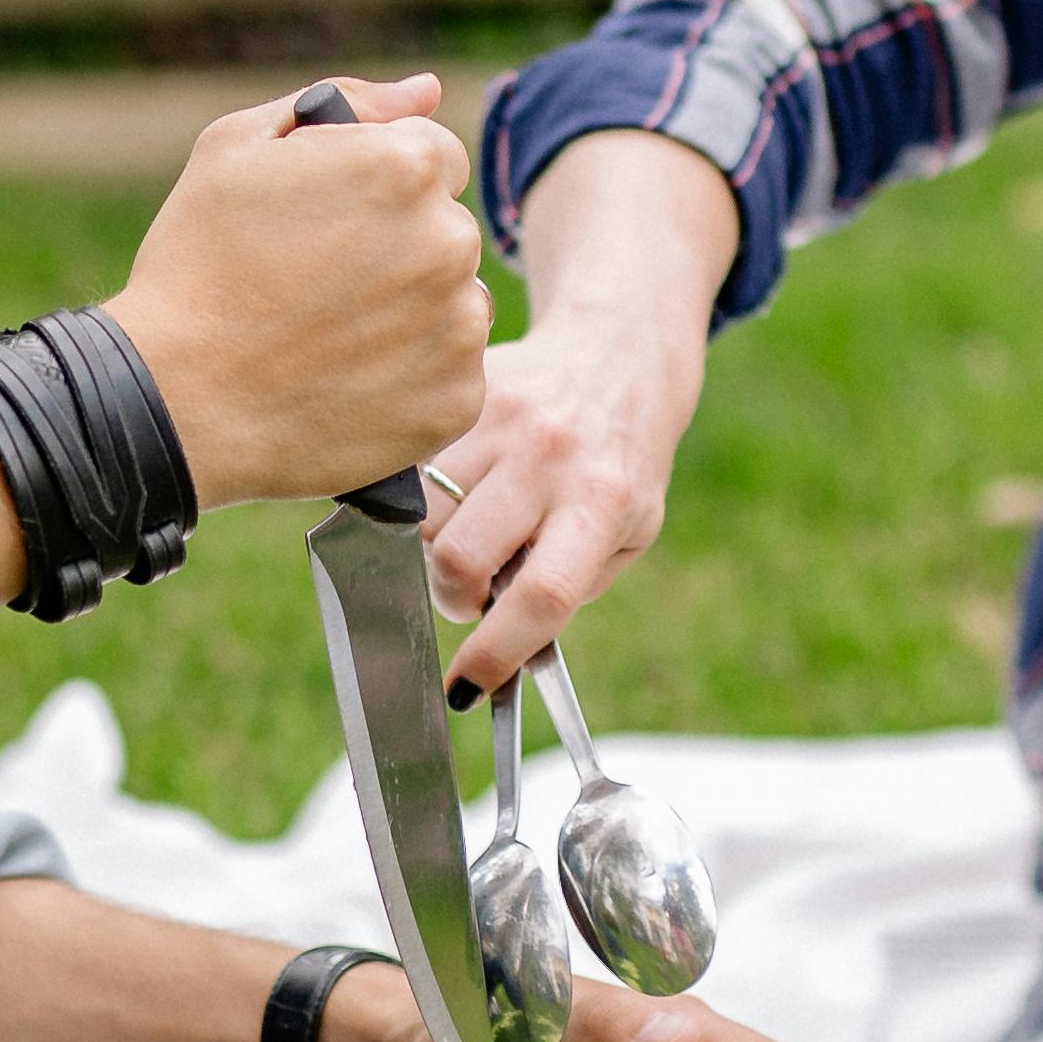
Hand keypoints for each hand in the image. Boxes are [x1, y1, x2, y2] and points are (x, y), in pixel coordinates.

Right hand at [104, 78, 489, 506]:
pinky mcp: (457, 400)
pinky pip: (453, 372)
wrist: (175, 402)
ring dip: (413, 311)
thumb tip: (427, 89)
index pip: (435, 156)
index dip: (379, 186)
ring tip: (330, 338)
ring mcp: (459, 326)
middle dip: (399, 245)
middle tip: (320, 285)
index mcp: (405, 166)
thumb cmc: (196, 265)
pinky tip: (348, 381)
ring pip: (455, 301)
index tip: (330, 223)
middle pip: (448, 228)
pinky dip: (413, 378)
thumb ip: (347, 103)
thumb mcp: (236, 148)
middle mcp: (449, 241)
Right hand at [422, 127, 733, 690]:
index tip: (465, 688)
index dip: (495, 652)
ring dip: (437, 542)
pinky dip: (428, 492)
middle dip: (453, 594)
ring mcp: (502, 417)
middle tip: (476, 590)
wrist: (617, 353)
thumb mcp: (628, 533)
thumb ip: (569, 588)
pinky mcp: (467, 390)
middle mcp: (550, 455)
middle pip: (457, 556)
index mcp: (602, 503)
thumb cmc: (620, 464)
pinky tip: (468, 481)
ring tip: (477, 528)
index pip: (542, 595)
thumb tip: (495, 650)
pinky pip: (414, 466)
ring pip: (420, 514)